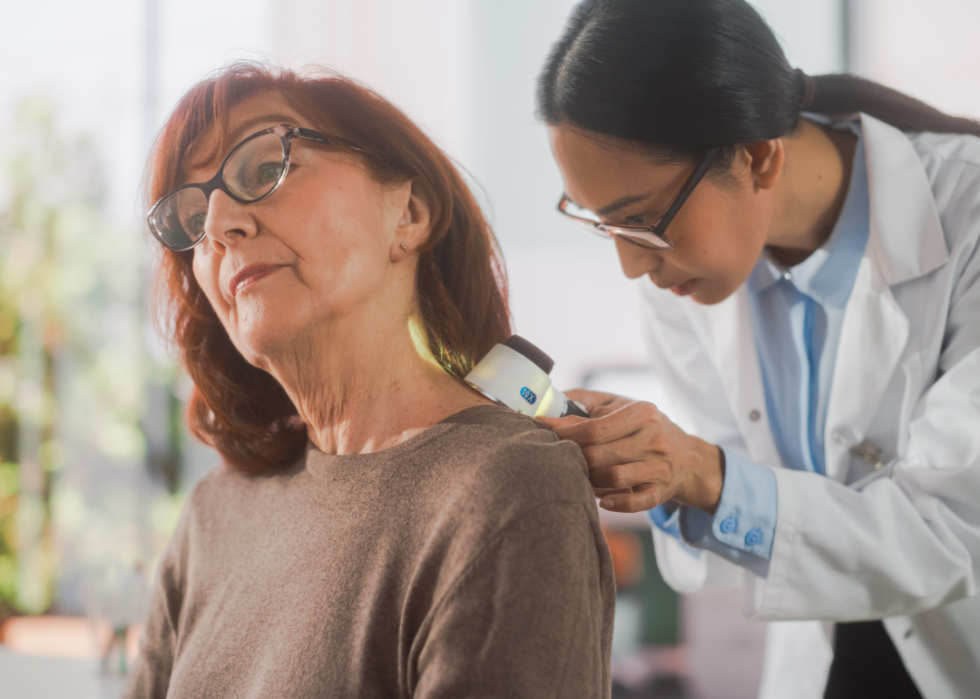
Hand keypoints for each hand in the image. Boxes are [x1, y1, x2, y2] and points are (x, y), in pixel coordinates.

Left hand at [537, 389, 723, 513]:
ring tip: (580, 478)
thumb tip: (549, 410)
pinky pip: (638, 502)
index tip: (541, 430)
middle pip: (600, 455)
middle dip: (575, 459)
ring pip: (615, 478)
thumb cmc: (646, 428)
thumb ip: (587, 406)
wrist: (689, 457)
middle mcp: (653, 439)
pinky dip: (618, 503)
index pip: (595, 428)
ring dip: (591, 481)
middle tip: (558, 460)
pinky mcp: (662, 491)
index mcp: (642, 413)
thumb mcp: (623, 407)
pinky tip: (603, 501)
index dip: (565, 433)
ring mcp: (660, 467)